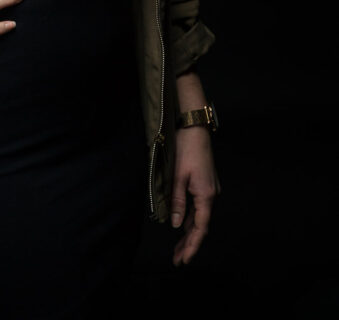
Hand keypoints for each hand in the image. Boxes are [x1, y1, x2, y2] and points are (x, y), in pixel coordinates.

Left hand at [171, 126, 220, 265]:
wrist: (195, 128)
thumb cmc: (186, 149)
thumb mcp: (178, 176)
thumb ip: (177, 202)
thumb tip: (176, 225)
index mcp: (206, 196)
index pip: (200, 229)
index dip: (192, 246)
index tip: (184, 260)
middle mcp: (211, 195)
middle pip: (200, 226)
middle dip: (189, 244)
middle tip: (177, 260)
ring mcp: (209, 189)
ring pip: (199, 217)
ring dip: (189, 232)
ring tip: (178, 248)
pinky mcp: (205, 184)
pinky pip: (198, 207)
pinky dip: (190, 219)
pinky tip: (182, 226)